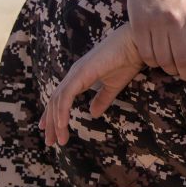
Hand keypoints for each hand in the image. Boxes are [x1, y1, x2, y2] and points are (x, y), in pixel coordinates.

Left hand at [40, 26, 143, 146]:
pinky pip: (67, 95)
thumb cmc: (127, 60)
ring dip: (56, 121)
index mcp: (80, 76)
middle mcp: (74, 74)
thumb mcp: (113, 86)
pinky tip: (62, 124)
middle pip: (55, 101)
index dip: (53, 115)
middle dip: (51, 123)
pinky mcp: (82, 73)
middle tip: (50, 141)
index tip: (50, 131)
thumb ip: (102, 99)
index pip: (61, 98)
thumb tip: (93, 113)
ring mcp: (76, 73)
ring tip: (58, 139)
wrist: (136, 44)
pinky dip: (62, 110)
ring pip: (59, 100)